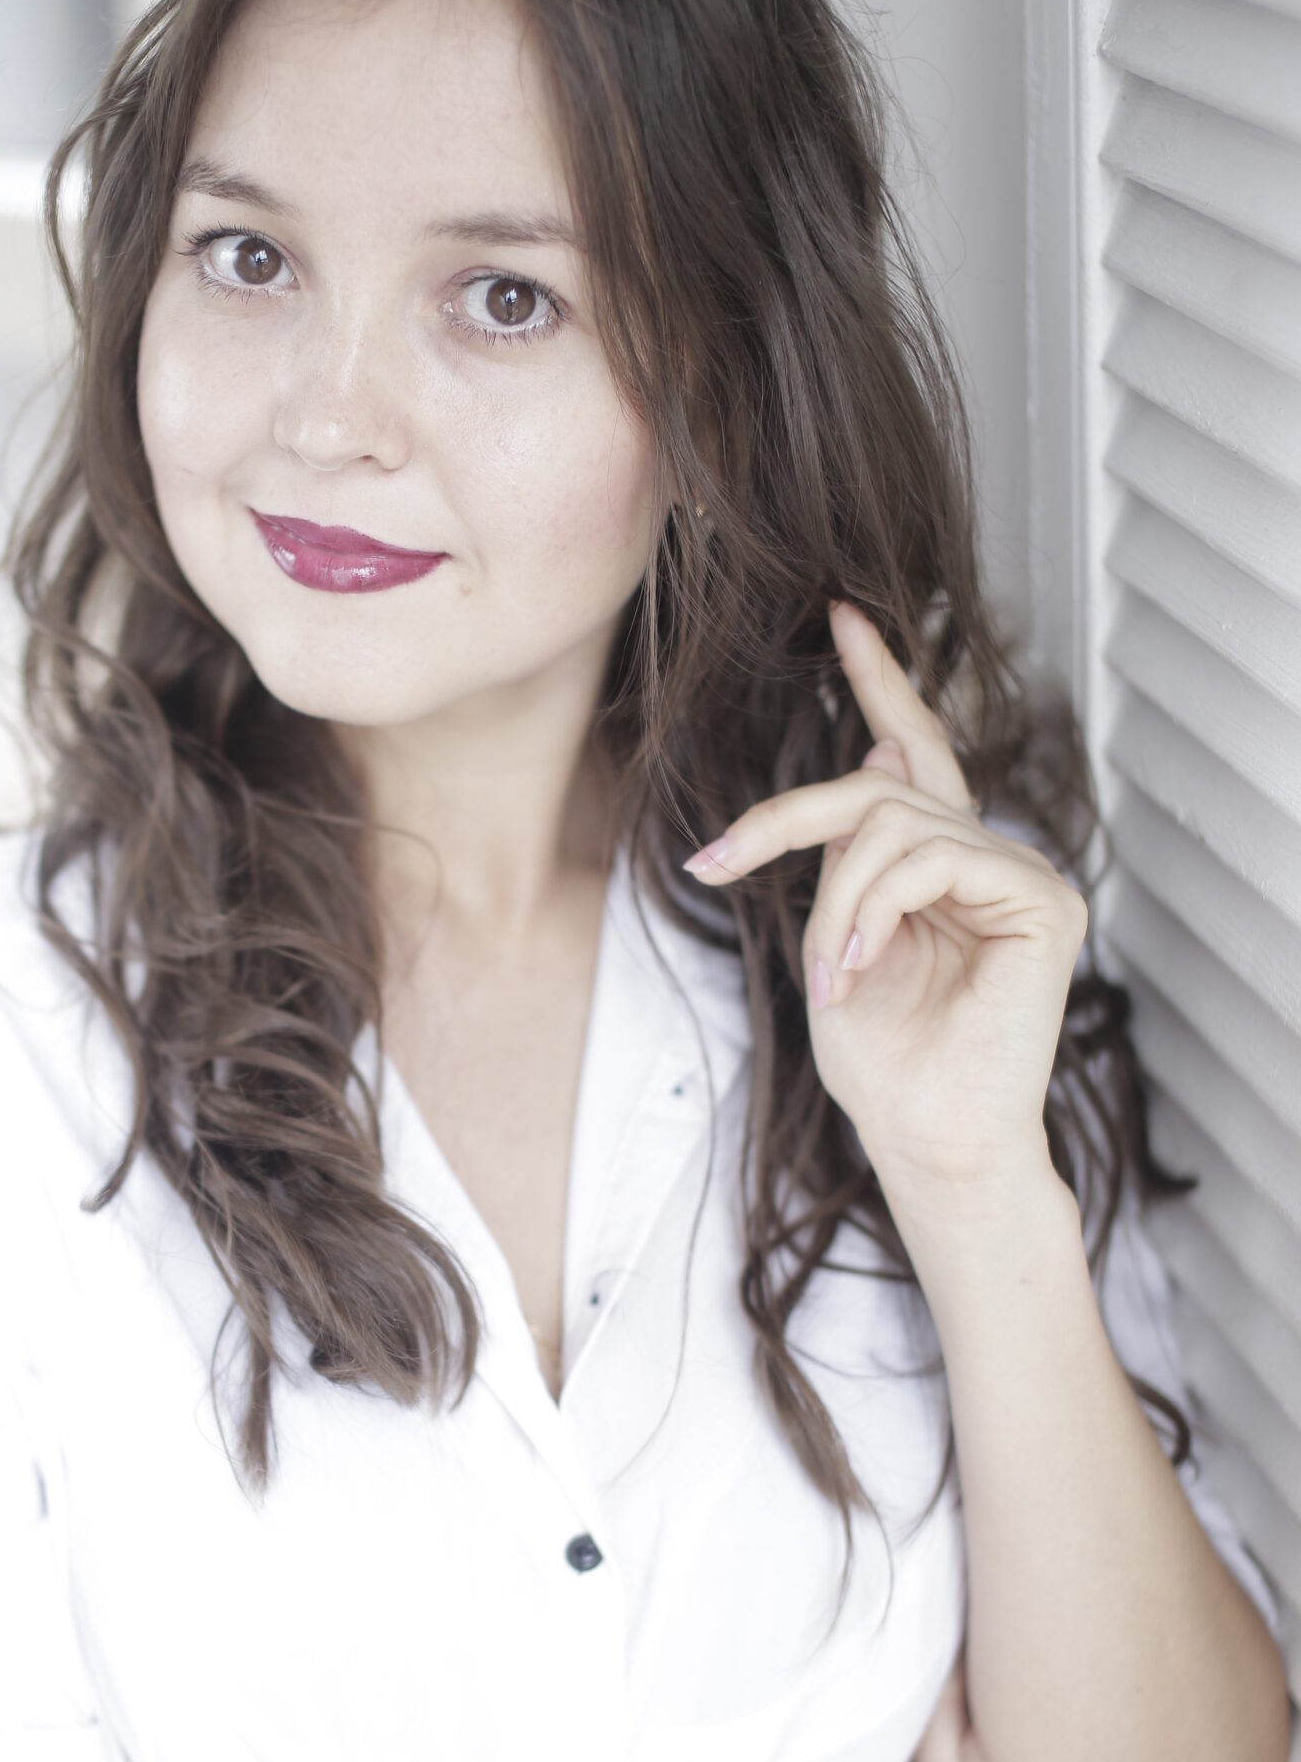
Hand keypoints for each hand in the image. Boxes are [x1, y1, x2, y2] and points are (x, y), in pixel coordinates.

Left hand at [684, 602, 1087, 1199]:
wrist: (927, 1144)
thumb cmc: (882, 1066)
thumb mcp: (838, 944)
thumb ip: (853, 858)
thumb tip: (878, 757)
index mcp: (940, 865)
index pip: (915, 751)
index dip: (881, 683)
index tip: (842, 617)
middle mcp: (988, 856)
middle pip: (879, 782)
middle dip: (785, 816)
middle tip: (719, 859)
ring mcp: (1024, 875)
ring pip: (894, 823)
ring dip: (836, 902)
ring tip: (832, 976)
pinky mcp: (1043, 902)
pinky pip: (931, 857)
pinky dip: (875, 910)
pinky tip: (863, 968)